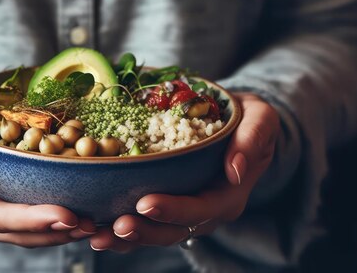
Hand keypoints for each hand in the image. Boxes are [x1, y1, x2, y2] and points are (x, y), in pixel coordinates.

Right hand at [0, 91, 95, 247]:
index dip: (30, 220)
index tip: (66, 215)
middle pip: (16, 232)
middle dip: (55, 232)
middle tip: (93, 224)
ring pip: (26, 235)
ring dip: (60, 233)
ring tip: (96, 225)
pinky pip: (29, 224)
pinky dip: (56, 224)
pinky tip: (83, 216)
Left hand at [89, 93, 278, 251]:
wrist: (237, 123)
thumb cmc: (247, 118)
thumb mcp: (261, 119)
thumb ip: (253, 139)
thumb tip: (235, 168)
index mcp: (228, 194)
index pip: (201, 208)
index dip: (174, 209)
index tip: (145, 203)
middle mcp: (206, 210)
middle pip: (174, 230)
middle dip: (144, 231)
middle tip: (115, 226)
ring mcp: (185, 211)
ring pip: (155, 233)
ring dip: (126, 238)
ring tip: (97, 236)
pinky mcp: (168, 205)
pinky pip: (144, 223)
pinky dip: (120, 229)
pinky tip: (95, 228)